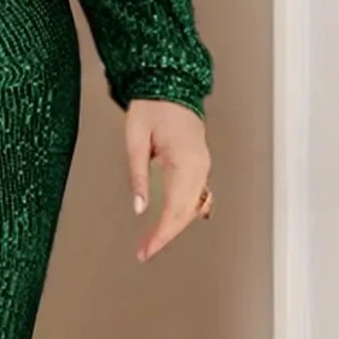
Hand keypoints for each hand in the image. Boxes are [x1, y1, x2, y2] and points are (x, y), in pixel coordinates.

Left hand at [125, 99, 211, 262]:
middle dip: (165, 236)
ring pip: (193, 207)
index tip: (146, 250)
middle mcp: (199, 167)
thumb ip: (138, 175)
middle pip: (186, 214)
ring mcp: (203, 166)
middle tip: (144, 252)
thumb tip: (139, 208)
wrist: (170, 86)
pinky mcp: (200, 164)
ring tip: (152, 242)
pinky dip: (185, 213)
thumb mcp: (135, 140)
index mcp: (184, 162)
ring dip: (174, 226)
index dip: (160, 235)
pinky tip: (173, 223)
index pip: (174, 209)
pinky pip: (197, 195)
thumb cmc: (151, 108)